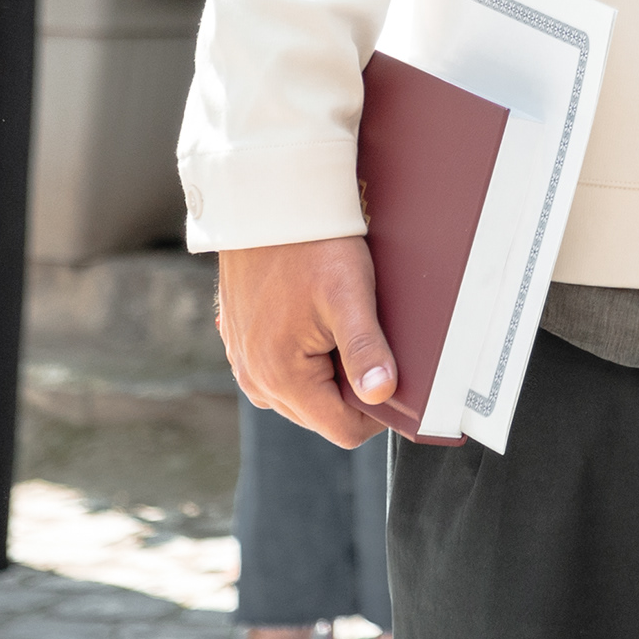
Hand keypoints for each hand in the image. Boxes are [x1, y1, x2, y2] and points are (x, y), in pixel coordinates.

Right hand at [218, 236, 397, 448]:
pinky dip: (306, 357)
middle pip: (322, 415)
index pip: (343, 430)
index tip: (397, 376)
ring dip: (329, 372)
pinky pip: (282, 371)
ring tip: (342, 326)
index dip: (380, 412)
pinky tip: (318, 322)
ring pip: (302, 395)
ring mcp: (244, 363)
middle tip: (369, 339)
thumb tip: (381, 394)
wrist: (266, 208)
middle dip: (353, 388)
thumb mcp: (349, 297)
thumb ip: (365, 351)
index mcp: (281, 378)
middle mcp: (255, 379)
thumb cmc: (311, 248)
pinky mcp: (241, 344)